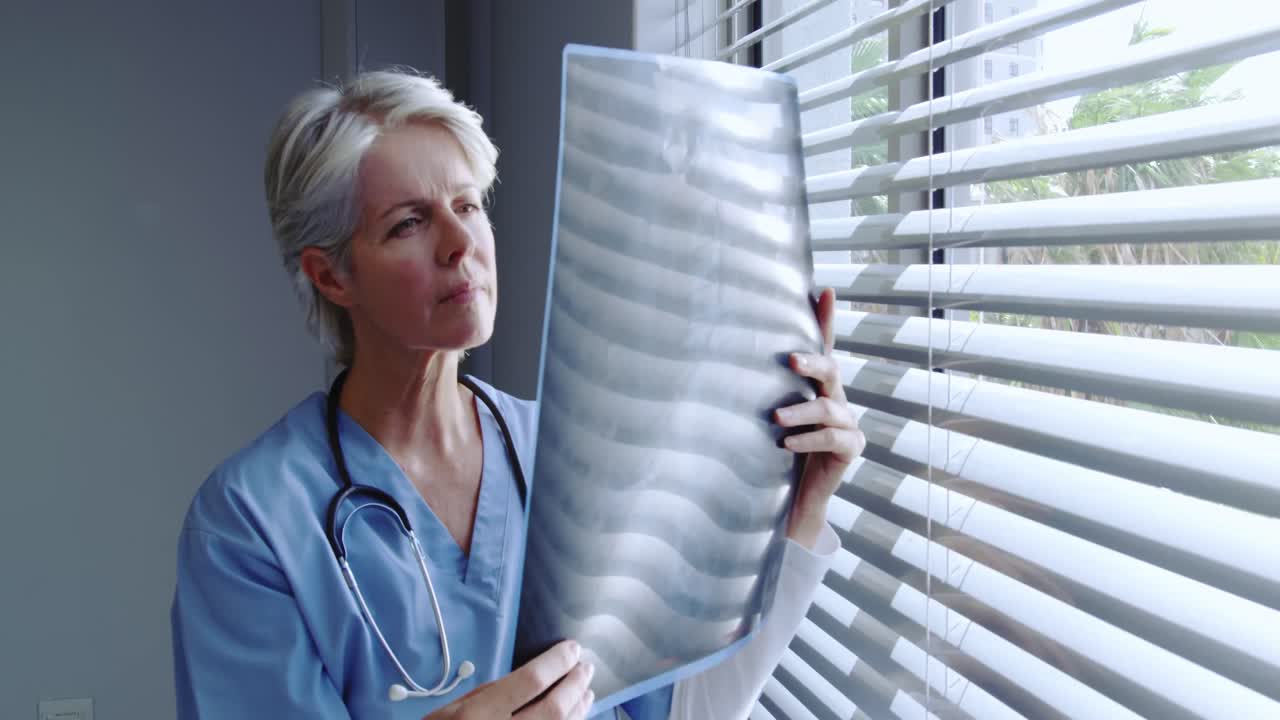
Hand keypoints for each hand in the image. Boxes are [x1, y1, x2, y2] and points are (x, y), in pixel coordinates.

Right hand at [423, 640, 594, 719]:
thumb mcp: (452, 710)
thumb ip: (490, 694)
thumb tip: (531, 680)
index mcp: (478, 715)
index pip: (530, 682)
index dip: (556, 662)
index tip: (572, 648)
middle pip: (554, 708)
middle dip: (574, 684)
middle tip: (586, 668)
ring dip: (579, 709)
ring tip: (586, 691)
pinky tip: (575, 716)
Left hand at [775, 287, 866, 548]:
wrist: (792, 501)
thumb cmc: (772, 455)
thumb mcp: (764, 420)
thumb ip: (753, 394)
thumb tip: (709, 362)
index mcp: (816, 387)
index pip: (823, 347)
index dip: (825, 319)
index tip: (823, 289)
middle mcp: (835, 399)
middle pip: (831, 369)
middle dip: (811, 361)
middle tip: (788, 360)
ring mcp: (848, 423)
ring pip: (829, 407)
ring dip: (800, 410)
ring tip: (775, 418)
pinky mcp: (851, 448)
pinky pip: (834, 437)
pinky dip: (809, 437)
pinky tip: (785, 442)